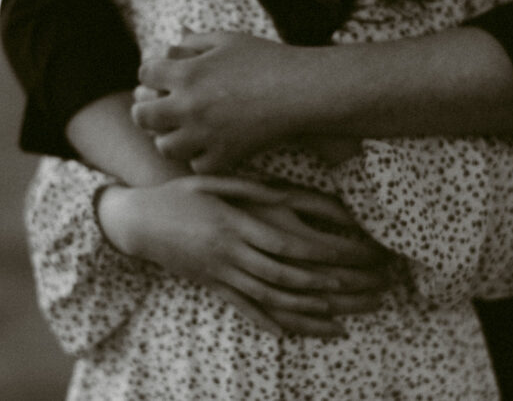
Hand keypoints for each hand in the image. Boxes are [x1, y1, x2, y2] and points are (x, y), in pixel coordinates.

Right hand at [98, 176, 389, 336]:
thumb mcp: (216, 181)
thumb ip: (255, 189)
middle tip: (375, 284)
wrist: (138, 222)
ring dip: (318, 309)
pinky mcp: (217, 289)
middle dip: (337, 283)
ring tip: (355, 314)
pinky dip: (279, 324)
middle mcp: (233, 253)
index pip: (292, 242)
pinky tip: (306, 332)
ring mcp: (224, 275)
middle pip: (292, 274)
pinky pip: (251, 312)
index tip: (364, 254)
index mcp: (237, 223)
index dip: (330, 251)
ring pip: (277, 299)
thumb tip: (289, 193)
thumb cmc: (182, 195)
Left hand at [132, 32, 312, 172]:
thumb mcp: (227, 40)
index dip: (152, 73)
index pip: (145, 74)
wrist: (300, 90)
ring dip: (171, 138)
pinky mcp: (225, 156)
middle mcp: (188, 106)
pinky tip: (209, 145)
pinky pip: (197, 166)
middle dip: (148, 110)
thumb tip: (171, 49)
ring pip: (165, 147)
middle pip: (143, 116)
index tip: (162, 77)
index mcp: (186, 73)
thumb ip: (194, 42)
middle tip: (161, 109)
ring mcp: (204, 135)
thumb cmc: (266, 59)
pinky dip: (200, 158)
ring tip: (184, 131)